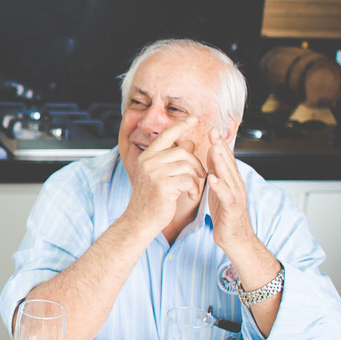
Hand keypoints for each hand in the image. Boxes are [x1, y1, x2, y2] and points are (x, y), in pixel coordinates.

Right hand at [122, 116, 205, 237]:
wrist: (140, 221)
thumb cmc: (151, 200)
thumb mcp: (159, 175)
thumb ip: (172, 158)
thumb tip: (190, 142)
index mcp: (147, 156)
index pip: (166, 135)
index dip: (181, 126)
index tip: (193, 119)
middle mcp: (149, 161)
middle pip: (183, 152)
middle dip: (196, 164)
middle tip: (200, 176)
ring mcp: (155, 172)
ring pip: (188, 166)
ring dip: (196, 178)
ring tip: (193, 189)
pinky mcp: (163, 185)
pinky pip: (188, 179)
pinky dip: (194, 188)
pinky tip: (190, 196)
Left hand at [205, 128, 255, 251]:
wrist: (237, 240)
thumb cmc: (226, 216)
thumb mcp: (219, 191)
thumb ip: (216, 173)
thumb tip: (210, 155)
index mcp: (231, 181)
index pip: (226, 159)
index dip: (219, 144)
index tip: (210, 129)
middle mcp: (236, 186)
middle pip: (229, 163)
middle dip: (221, 147)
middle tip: (213, 131)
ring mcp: (236, 196)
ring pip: (229, 176)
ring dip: (222, 161)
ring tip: (214, 148)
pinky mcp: (233, 209)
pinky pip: (226, 195)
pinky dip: (220, 186)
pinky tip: (212, 178)